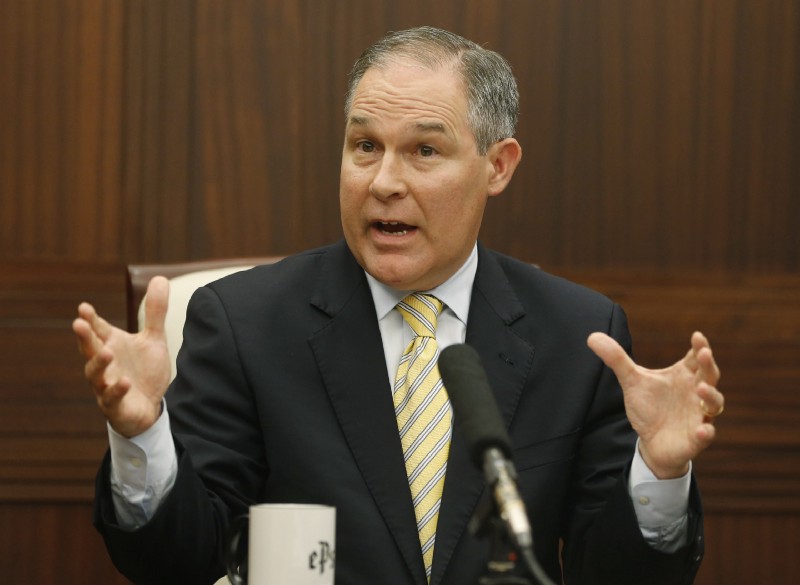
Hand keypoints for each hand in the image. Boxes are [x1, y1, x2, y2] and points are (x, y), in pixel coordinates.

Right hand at [73, 276, 171, 437]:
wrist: (150, 407)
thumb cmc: (144, 371)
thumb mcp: (153, 339)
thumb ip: (155, 312)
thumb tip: (160, 278)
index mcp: (110, 345)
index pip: (97, 330)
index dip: (90, 319)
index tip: (83, 307)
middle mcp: (104, 364)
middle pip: (89, 349)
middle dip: (84, 337)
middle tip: (78, 323)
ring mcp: (106, 385)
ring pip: (95, 375)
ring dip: (98, 363)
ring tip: (106, 351)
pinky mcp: (116, 405)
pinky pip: (111, 398)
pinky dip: (117, 390)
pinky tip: (126, 382)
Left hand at [587, 331, 722, 478]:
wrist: (651, 441)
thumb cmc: (648, 407)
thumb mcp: (631, 381)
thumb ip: (616, 359)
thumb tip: (592, 337)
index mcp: (684, 375)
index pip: (695, 357)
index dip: (699, 346)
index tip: (696, 335)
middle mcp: (697, 392)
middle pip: (710, 375)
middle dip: (708, 364)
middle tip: (703, 353)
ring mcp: (699, 414)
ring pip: (714, 403)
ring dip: (711, 395)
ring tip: (702, 389)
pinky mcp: (696, 437)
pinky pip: (706, 434)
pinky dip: (706, 432)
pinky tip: (702, 430)